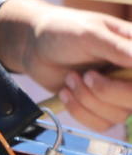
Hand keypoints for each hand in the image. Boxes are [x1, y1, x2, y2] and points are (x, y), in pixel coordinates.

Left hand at [0, 0, 131, 128]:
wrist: (33, 46)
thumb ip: (117, 47)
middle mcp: (130, 74)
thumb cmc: (62, 31)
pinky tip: (66, 91)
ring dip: (86, 99)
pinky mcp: (100, 106)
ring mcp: (117, 92)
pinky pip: (101, 124)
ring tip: (71, 77)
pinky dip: (79, 110)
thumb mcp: (89, 33)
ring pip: (117, 115)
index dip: (131, 87)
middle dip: (106, 92)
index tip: (113, 77)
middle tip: (86, 75)